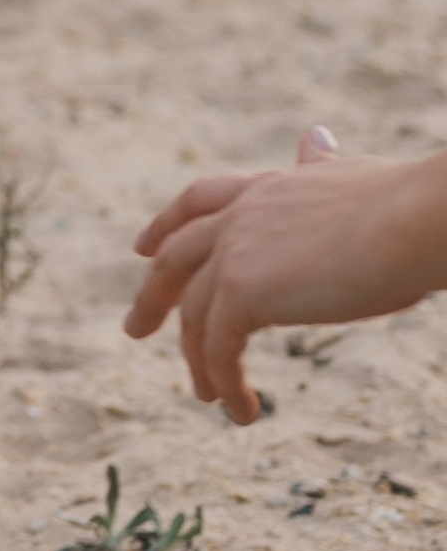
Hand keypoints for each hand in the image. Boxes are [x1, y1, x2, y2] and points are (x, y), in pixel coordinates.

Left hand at [123, 126, 446, 421]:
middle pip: (176, 257)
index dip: (167, 225)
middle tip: (134, 328)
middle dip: (153, 294)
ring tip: (206, 395)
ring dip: (198, 359)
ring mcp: (236, 251)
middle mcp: (242, 214)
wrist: (416, 220)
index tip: (142, 246)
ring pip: (195, 313)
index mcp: (268, 187)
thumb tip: (313, 139)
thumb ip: (323, 168)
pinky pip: (219, 348)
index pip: (200, 201)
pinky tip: (241, 411)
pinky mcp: (242, 292)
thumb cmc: (405, 204)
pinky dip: (225, 382)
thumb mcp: (352, 178)